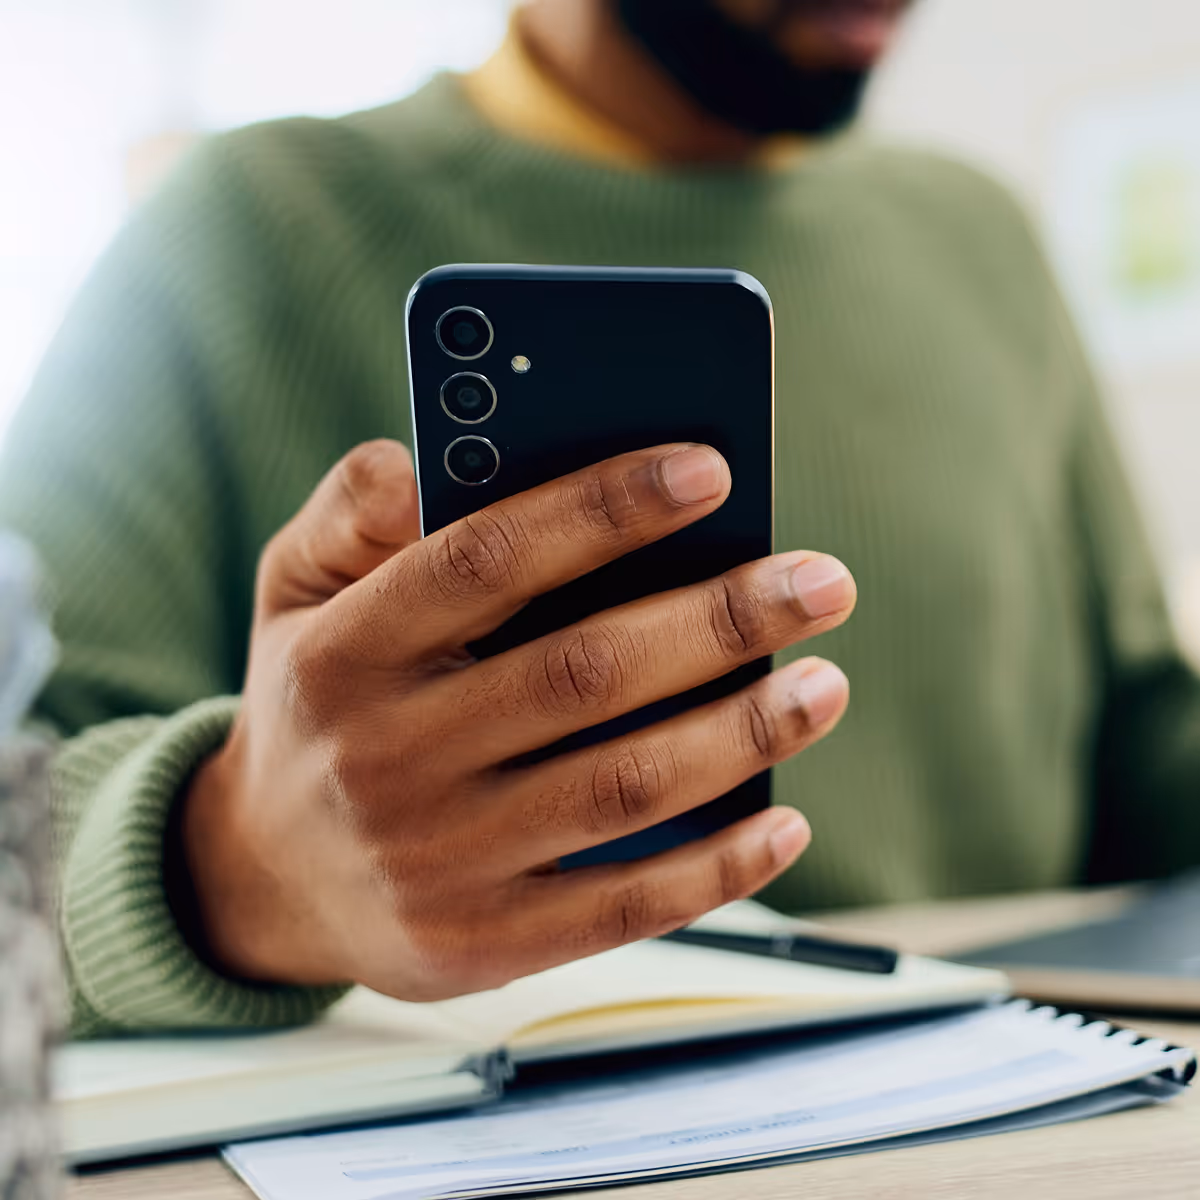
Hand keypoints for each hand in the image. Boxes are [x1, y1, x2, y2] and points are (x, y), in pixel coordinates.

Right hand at [183, 439, 855, 998]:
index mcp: (348, 651)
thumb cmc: (314, 703)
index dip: (602, 510)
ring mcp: (433, 860)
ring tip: (824, 685)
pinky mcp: (477, 941)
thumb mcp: (294, 590)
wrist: (262, 874)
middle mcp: (386, 756)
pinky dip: (713, 868)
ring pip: (620, 788)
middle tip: (821, 581)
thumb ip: (350, 511)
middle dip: (720, 621)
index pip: (486, 560)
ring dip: (741, 735)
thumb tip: (423, 458)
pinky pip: (617, 908)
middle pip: (583, 675)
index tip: (710, 470)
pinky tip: (783, 820)